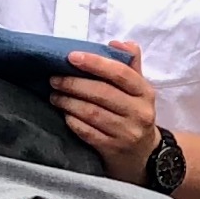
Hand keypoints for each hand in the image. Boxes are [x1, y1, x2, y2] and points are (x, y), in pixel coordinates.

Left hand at [54, 43, 159, 179]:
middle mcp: (139, 112)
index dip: (95, 63)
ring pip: (92, 112)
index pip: (120, 73)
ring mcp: (127, 133)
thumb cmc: (135, 115)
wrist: (145, 156)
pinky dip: (72, 121)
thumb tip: (118, 42)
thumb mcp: (138, 90)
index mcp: (144, 93)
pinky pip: (87, 132)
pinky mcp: (114, 149)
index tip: (71, 57)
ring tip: (54, 95)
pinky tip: (64, 114)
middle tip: (54, 78)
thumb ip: (129, 65)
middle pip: (102, 93)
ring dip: (68, 102)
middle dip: (74, 84)